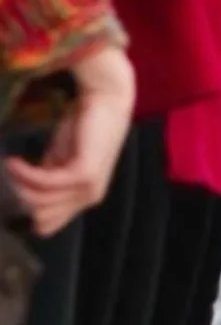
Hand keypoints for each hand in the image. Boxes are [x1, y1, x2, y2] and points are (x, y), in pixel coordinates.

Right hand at [7, 46, 134, 236]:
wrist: (105, 99)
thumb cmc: (82, 128)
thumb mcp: (59, 161)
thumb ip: (47, 182)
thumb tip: (25, 200)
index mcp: (85, 198)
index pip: (47, 226)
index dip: (26, 210)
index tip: (12, 188)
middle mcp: (90, 197)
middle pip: (41, 218)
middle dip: (22, 196)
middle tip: (13, 175)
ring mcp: (90, 187)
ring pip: (40, 202)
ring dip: (20, 183)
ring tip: (11, 165)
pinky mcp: (84, 173)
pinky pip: (44, 183)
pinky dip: (24, 173)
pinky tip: (13, 162)